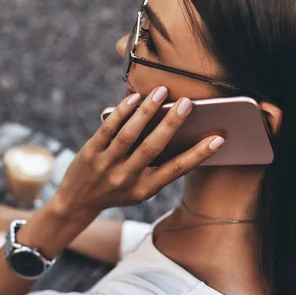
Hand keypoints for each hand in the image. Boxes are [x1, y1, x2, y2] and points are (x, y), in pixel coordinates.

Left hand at [52, 86, 224, 218]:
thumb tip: (175, 130)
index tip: (218, 139)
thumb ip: (156, 168)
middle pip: (153, 148)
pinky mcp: (90, 152)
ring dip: (146, 111)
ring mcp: (106, 165)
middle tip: (188, 103)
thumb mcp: (139, 189)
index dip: (198, 155)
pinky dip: (121, 112)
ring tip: (162, 91)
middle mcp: (126, 178)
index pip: (176, 171)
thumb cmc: (117, 190)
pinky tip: (134, 98)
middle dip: (171, 124)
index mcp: (145, 189)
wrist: (77, 202)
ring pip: (129, 135)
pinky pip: (107, 129)